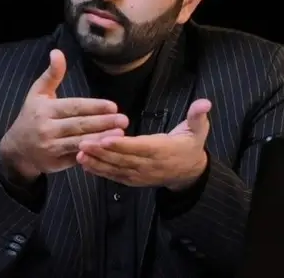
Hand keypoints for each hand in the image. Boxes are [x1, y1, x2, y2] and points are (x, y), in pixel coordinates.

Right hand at [0, 49, 128, 180]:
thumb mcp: (38, 93)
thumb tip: (57, 52)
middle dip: (103, 122)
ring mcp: (50, 148)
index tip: (113, 106)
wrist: (16, 149)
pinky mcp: (55, 163)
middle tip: (124, 119)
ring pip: (79, 142)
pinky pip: (76, 157)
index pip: (73, 107)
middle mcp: (46, 129)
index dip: (94, 106)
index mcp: (44, 110)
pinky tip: (107, 149)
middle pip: (79, 125)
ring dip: (101, 138)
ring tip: (121, 133)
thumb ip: (52, 74)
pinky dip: (92, 153)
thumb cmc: (32, 116)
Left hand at [77, 99, 211, 189]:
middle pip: (122, 159)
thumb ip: (198, 116)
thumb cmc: (191, 145)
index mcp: (162, 150)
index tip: (104, 138)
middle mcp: (148, 165)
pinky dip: (99, 171)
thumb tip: (205, 102)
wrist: (189, 173)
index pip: (139, 147)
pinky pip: (114, 176)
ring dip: (96, 162)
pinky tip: (84, 163)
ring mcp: (139, 175)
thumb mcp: (198, 130)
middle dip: (101, 152)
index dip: (121, 144)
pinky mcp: (133, 180)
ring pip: (115, 168)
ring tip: (78, 153)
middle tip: (82, 142)